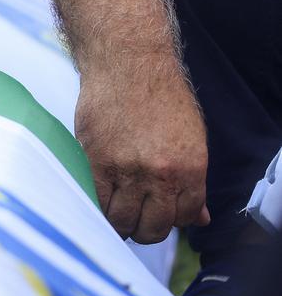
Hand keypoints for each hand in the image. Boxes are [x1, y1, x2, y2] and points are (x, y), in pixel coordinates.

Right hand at [76, 56, 210, 242]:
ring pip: (122, 219)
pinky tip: (101, 199)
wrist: (127, 65)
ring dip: (120, 223)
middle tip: (137, 221)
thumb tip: (200, 218)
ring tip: (117, 213)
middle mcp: (160, 174)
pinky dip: (99, 205)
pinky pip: (98, 199)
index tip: (160, 216)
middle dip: (145, 230)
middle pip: (152, 227)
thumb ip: (193, 183)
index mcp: (190, 169)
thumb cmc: (160, 96)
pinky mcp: (96, 160)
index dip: (171, 220)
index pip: (184, 217)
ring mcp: (126, 169)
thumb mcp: (192, 139)